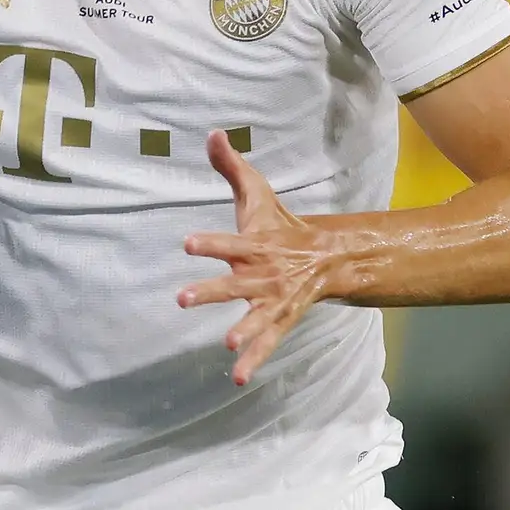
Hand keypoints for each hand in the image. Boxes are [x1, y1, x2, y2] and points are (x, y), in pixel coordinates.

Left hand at [178, 131, 338, 384]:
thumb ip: (230, 167)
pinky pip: (266, 341)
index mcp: (256, 244)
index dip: (210, 243)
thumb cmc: (280, 223)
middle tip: (183, 299)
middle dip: (212, 291)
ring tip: (228, 344)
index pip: (230, 242)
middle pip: (236, 283)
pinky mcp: (279, 319)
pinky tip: (237, 377)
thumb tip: (213, 133)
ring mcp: (273, 300)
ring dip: (244, 331)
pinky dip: (254, 359)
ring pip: (256, 316)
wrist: (327, 256)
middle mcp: (264, 273)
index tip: (187, 243)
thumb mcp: (257, 192)